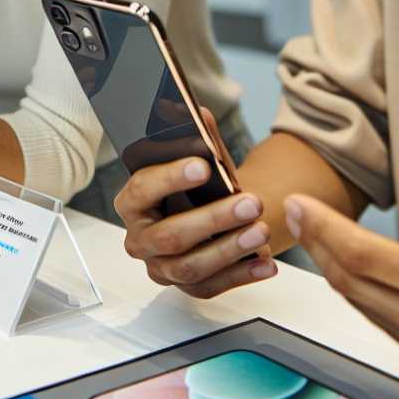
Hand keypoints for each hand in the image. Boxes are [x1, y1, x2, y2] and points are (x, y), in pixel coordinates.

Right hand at [116, 107, 277, 297]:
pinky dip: (242, 276)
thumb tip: (197, 111)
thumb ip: (197, 136)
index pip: (143, 189)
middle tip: (250, 203)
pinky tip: (266, 262)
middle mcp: (140, 238)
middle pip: (170, 235)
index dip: (170, 178)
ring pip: (189, 266)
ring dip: (229, 249)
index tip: (203, 166)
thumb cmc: (201, 187)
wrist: (212, 214)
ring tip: (261, 231)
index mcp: (133, 201)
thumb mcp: (199, 159)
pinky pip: (211, 287)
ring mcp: (160, 267)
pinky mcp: (185, 287)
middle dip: (213, 220)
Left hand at [284, 153, 398, 398]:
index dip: (323, 227)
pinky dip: (359, 292)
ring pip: (360, 304)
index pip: (364, 255)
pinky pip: (381, 322)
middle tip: (296, 212)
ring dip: (333, 268)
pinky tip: (354, 268)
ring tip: (316, 234)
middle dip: (315, 243)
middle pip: (349, 280)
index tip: (300, 204)